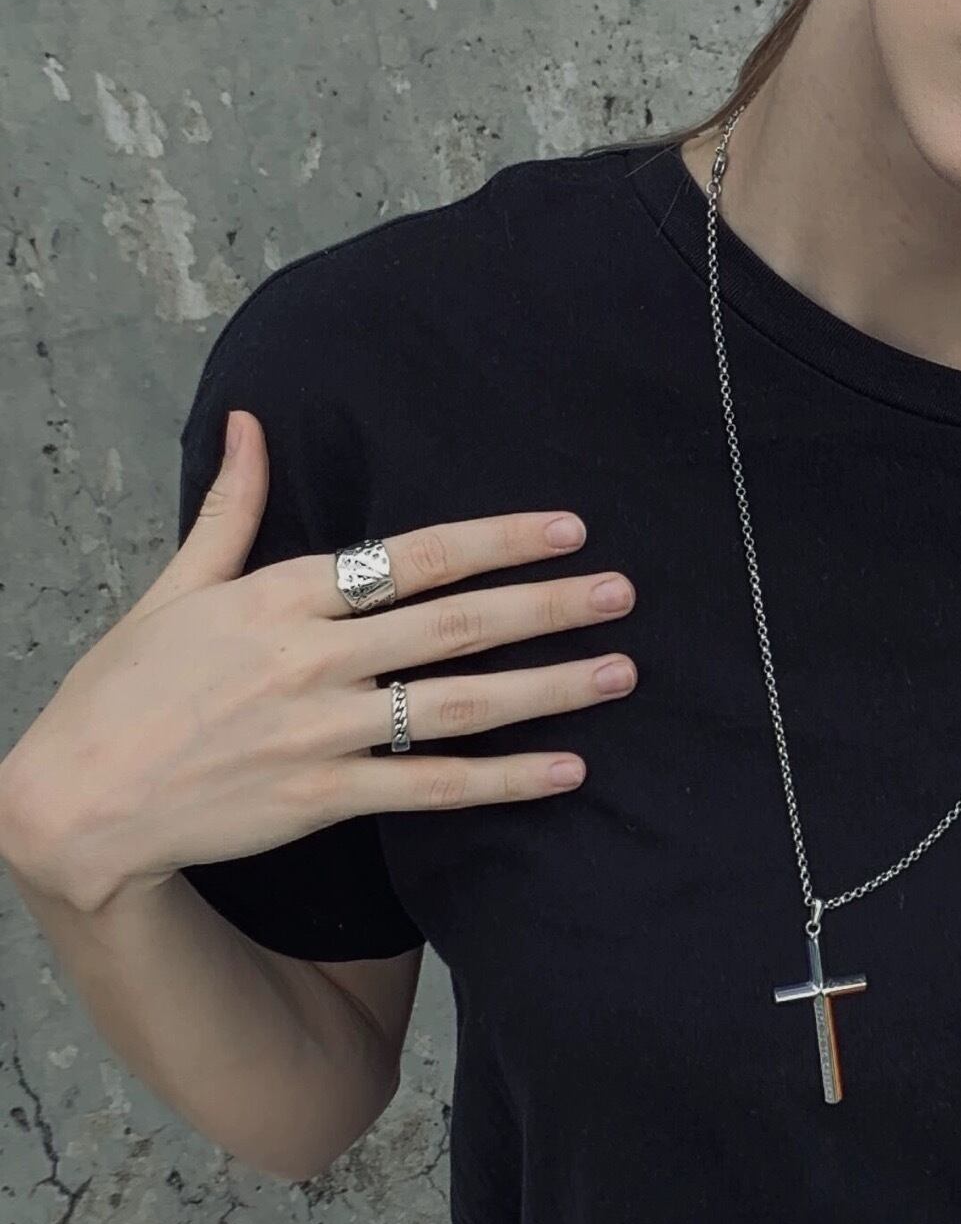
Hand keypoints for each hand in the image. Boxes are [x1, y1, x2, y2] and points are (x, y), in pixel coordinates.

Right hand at [0, 410, 642, 916]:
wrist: (77, 800)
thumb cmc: (126, 689)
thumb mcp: (175, 587)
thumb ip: (230, 509)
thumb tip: (249, 423)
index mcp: (281, 596)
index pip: (411, 557)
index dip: (495, 541)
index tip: (566, 529)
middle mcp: (310, 657)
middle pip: (453, 624)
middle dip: (545, 606)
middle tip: (621, 593)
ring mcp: (320, 729)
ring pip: (456, 703)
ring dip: (547, 689)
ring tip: (618, 674)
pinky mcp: (322, 796)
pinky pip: (431, 786)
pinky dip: (502, 778)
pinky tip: (565, 770)